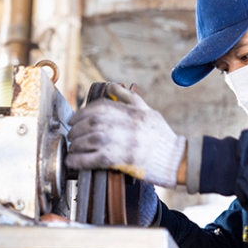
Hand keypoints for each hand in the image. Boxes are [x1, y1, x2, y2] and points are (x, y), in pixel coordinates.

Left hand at [67, 83, 185, 188]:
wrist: (176, 160)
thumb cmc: (161, 136)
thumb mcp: (148, 111)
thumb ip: (128, 97)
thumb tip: (111, 86)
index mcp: (132, 112)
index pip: (99, 107)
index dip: (82, 113)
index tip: (73, 120)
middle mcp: (127, 125)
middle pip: (92, 122)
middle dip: (76, 129)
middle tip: (71, 136)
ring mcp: (124, 142)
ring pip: (90, 139)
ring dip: (76, 144)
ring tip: (73, 148)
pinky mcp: (123, 160)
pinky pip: (94, 158)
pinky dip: (80, 160)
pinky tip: (73, 161)